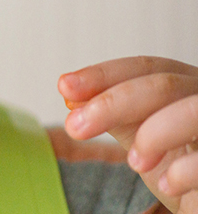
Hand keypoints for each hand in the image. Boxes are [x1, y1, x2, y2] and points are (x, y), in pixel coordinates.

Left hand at [59, 56, 197, 212]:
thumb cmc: (178, 162)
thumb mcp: (141, 133)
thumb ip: (112, 114)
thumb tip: (71, 97)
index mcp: (186, 84)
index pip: (147, 67)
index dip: (104, 74)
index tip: (65, 87)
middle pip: (163, 84)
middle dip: (112, 103)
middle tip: (75, 127)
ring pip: (192, 110)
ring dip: (153, 134)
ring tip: (133, 162)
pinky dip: (184, 171)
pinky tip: (167, 184)